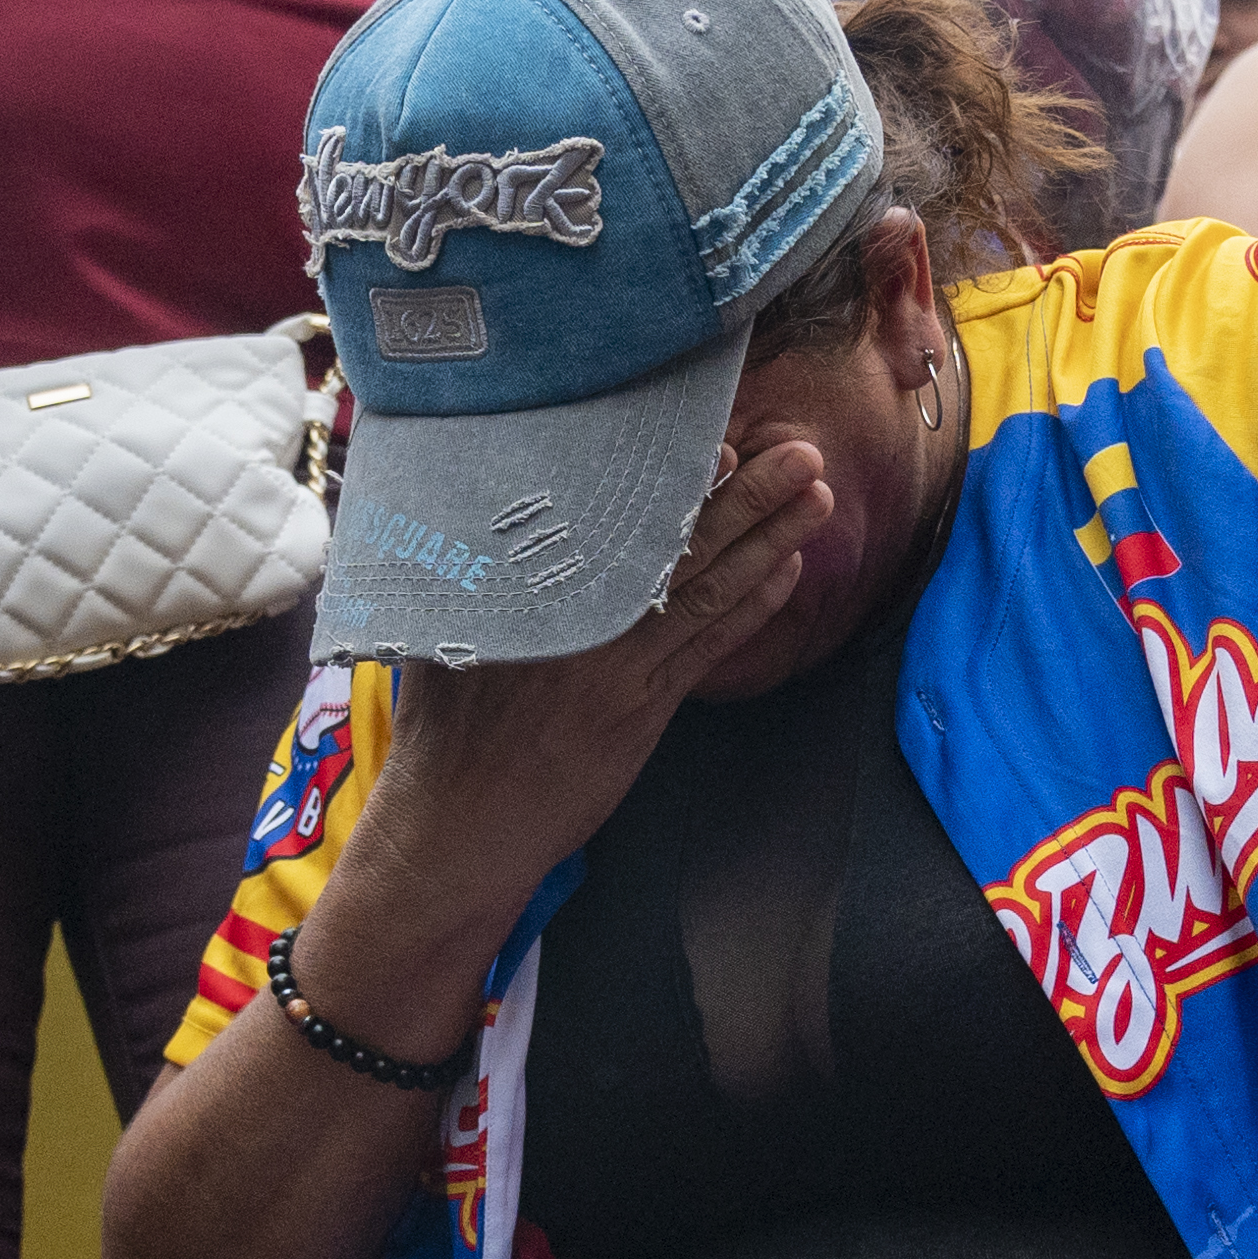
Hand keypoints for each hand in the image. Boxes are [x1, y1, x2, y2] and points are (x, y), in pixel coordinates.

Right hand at [320, 439, 834, 977]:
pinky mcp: (644, 706)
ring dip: (769, 538)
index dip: (675, 473)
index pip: (617, 513)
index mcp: (533, 585)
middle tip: (799, 450)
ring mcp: (621, 661)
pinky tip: (788, 571)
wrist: (460, 824)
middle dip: (747, 492)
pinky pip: (711, 644)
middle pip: (681, 539)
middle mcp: (584, 614)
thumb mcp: (440, 629)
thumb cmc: (443, 726)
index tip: (717, 434)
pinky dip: (753, 605)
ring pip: (709, 587)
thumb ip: (464, 564)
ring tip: (817, 494)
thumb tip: (469, 498)